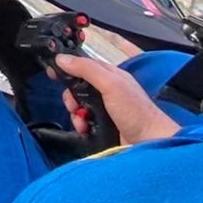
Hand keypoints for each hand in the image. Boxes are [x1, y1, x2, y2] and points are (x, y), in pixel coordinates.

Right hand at [54, 53, 179, 145]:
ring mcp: (104, 110)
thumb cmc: (135, 111)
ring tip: (83, 121)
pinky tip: (85, 130)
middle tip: (74, 105)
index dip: (68, 67)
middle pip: (77, 88)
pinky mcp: (102, 126)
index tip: (52, 72)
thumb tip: (62, 58)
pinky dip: (81, 125)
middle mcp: (106, 91)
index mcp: (110, 76)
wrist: (150, 144)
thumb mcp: (110, 84)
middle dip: (71, 97)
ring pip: (79, 106)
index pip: (83, 65)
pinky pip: (83, 122)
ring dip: (76, 114)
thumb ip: (87, 69)